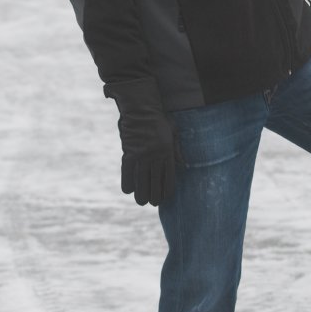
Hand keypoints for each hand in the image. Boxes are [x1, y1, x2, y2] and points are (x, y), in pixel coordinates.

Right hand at [104, 79, 181, 205]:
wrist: (141, 108)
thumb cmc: (159, 119)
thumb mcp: (173, 132)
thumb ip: (177, 150)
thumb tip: (183, 165)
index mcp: (168, 152)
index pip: (169, 178)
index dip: (166, 191)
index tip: (164, 197)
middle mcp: (156, 156)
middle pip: (155, 184)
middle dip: (154, 196)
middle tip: (151, 202)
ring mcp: (142, 156)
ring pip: (141, 182)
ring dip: (141, 194)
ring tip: (141, 201)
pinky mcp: (129, 153)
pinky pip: (127, 173)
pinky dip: (127, 183)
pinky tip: (128, 190)